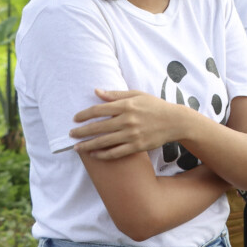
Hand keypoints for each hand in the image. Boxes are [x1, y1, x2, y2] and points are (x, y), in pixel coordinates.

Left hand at [70, 89, 184, 158]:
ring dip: (88, 145)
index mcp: (126, 105)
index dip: (84, 114)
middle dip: (81, 131)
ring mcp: (132, 134)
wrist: (175, 121)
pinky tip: (94, 155)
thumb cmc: (155, 106)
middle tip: (71, 134)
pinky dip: (103, 154)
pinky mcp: (137, 146)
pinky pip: (116, 152)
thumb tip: (96, 91)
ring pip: (104, 142)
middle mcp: (127, 120)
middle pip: (98, 127)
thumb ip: (116, 94)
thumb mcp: (137, 95)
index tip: (75, 119)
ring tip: (77, 148)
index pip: (98, 110)